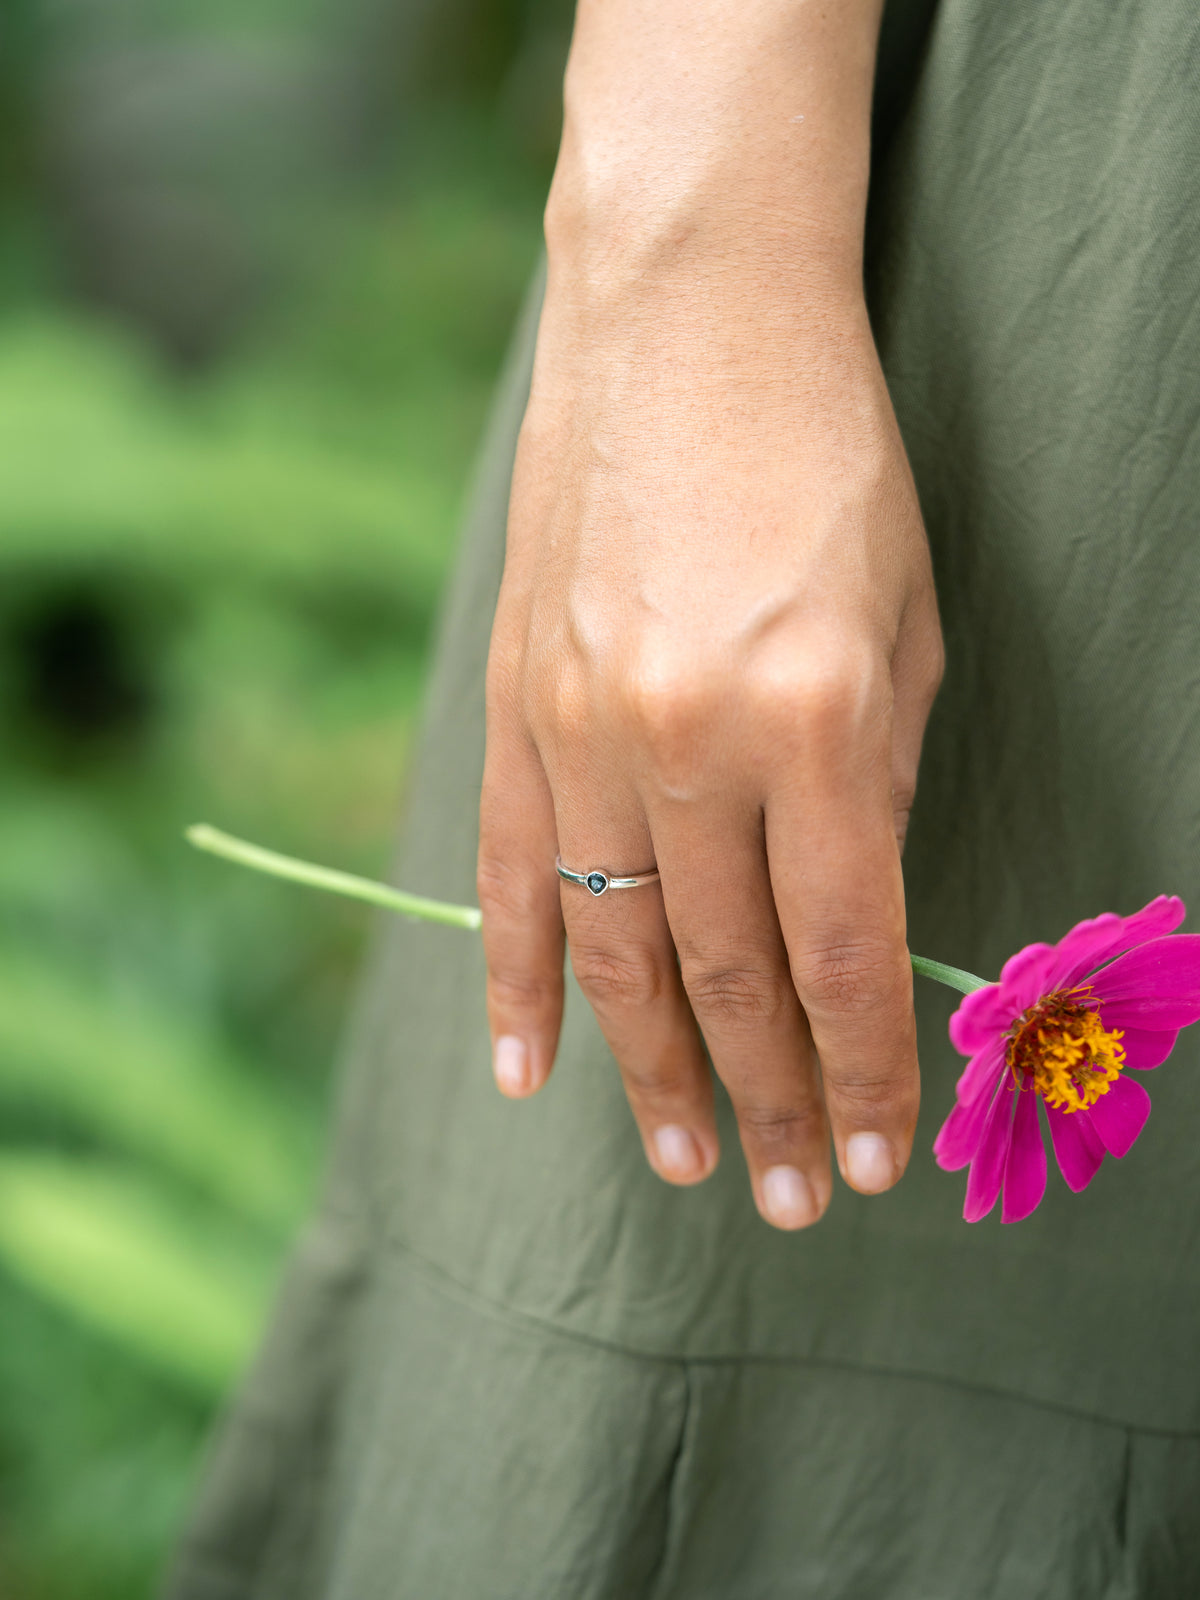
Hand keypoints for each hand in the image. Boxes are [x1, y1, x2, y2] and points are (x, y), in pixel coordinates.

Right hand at [476, 0, 942, 1229]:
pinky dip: (514, 982)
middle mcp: (687, 740)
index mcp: (815, 719)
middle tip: (793, 1195)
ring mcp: (581, 725)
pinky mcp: (513, 703)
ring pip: (613, 947)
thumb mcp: (907, 620)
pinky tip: (527, 1071)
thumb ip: (879, 783)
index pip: (843, 953)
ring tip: (681, 1160)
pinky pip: (506, 872)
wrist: (685, 316)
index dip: (862, 1072)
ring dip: (652, 1069)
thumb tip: (852, 917)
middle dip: (769, 1098)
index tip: (875, 1152)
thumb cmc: (827, 454)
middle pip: (729, 972)